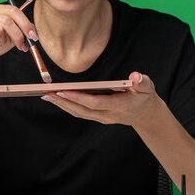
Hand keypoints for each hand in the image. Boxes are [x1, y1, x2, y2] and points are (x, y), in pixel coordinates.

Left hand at [41, 72, 164, 126]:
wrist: (146, 115)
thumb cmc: (144, 97)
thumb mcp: (147, 87)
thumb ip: (142, 81)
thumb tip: (135, 76)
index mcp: (118, 106)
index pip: (95, 103)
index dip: (79, 98)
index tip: (64, 90)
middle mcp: (108, 114)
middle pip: (82, 110)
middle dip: (64, 102)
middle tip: (48, 93)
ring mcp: (102, 118)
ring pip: (79, 113)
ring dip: (62, 105)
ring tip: (47, 95)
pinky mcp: (98, 117)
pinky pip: (80, 113)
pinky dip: (67, 106)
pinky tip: (57, 99)